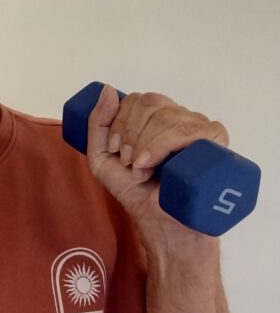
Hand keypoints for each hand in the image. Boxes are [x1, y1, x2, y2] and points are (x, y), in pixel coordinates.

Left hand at [86, 85, 228, 244]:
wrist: (160, 222)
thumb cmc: (136, 192)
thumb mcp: (103, 157)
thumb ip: (98, 124)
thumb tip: (108, 89)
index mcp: (158, 118)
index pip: (139, 99)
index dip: (121, 121)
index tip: (115, 149)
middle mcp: (180, 119)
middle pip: (151, 103)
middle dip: (130, 133)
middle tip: (128, 162)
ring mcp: (199, 129)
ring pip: (168, 116)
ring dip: (144, 145)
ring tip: (140, 170)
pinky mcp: (215, 144)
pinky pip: (190, 130)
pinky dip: (162, 146)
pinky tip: (150, 165)